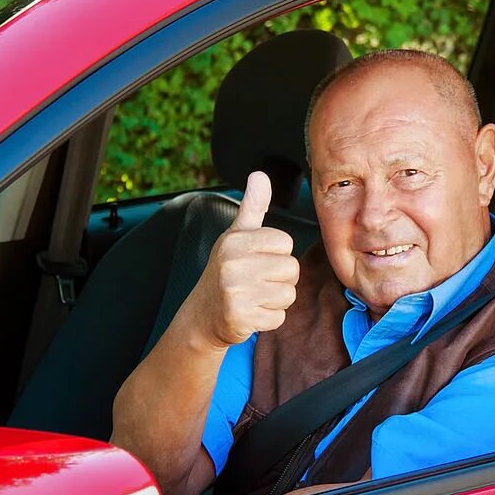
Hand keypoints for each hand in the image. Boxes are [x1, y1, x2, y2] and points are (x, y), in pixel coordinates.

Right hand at [189, 171, 299, 348]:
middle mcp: (233, 262)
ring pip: (288, 294)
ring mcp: (234, 290)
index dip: (277, 254)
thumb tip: (260, 175)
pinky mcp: (239, 316)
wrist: (203, 315)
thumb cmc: (226, 272)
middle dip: (280, 279)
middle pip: (291, 269)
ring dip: (276, 300)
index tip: (258, 260)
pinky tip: (251, 313)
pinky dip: (269, 319)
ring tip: (254, 297)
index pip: (285, 242)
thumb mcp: (235, 236)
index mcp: (235, 240)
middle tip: (258, 282)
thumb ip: (252, 206)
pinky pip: (278, 317)